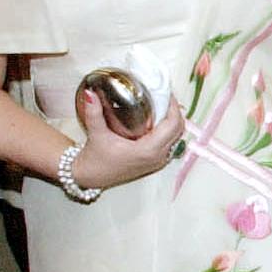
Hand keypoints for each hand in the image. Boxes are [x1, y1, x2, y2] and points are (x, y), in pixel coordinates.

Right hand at [68, 90, 187, 191]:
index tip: (167, 94)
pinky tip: (157, 121)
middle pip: (179, 129)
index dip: (173, 107)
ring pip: (177, 137)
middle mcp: (157, 157)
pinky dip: (169, 130)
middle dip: (175, 111)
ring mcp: (158, 161)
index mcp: (148, 150)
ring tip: (162, 106)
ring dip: (173, 121)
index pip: (172, 124)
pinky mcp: (156, 162)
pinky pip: (171, 143)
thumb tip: (92, 93)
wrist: (92, 177)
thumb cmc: (96, 161)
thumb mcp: (96, 133)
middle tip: (165, 97)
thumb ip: (94, 112)